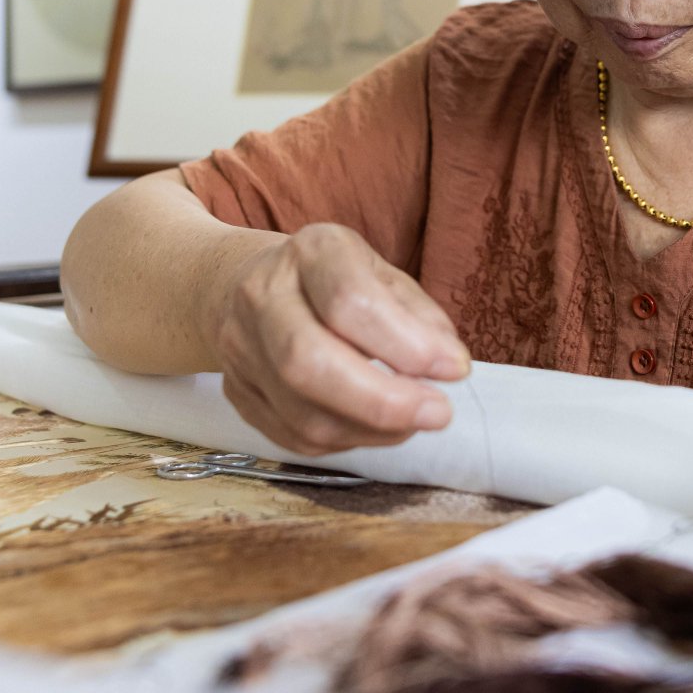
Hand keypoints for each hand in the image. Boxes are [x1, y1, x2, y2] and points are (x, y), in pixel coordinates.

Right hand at [210, 223, 470, 453]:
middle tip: (437, 413)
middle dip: (381, 400)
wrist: (253, 285)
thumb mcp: (382, 274)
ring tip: (413, 420)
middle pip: (307, 362)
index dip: (406, 343)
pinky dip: (348, 441)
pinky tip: (377, 427)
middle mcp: (262, 296)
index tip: (455, 369)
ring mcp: (240, 349)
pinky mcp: (237, 393)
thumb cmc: (334, 280)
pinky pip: (294, 437)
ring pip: (302, 413)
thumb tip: (449, 364)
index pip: (348, 301)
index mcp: (310, 252)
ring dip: (372, 429)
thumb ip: (419, 315)